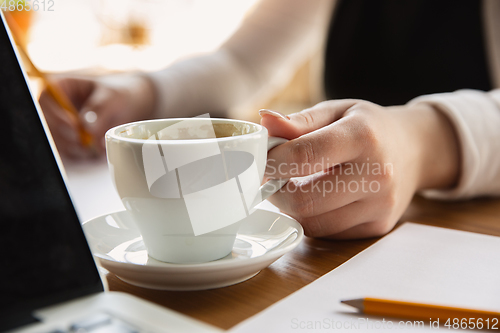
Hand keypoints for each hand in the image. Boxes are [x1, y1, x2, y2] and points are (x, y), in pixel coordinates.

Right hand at [39, 75, 154, 158]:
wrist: (125, 107)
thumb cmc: (116, 95)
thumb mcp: (111, 97)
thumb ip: (100, 109)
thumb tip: (88, 127)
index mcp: (60, 88)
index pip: (45, 101)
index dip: (56, 116)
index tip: (74, 127)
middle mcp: (54, 108)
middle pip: (48, 126)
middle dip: (68, 137)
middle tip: (89, 142)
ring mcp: (59, 126)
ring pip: (57, 142)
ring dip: (77, 149)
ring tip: (98, 146)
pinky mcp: (67, 141)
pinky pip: (68, 153)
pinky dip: (82, 156)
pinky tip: (97, 150)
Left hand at [261, 100, 459, 238]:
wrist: (413, 150)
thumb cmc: (367, 127)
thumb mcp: (336, 112)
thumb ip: (299, 121)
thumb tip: (264, 122)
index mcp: (362, 136)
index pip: (303, 156)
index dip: (271, 162)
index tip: (257, 161)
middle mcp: (376, 175)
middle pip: (304, 200)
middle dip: (277, 191)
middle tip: (273, 178)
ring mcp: (379, 206)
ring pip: (312, 223)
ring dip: (293, 208)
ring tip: (297, 185)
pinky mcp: (377, 227)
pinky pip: (327, 233)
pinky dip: (313, 219)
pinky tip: (319, 199)